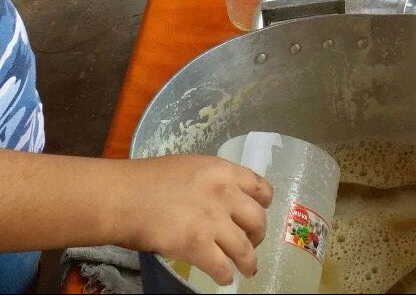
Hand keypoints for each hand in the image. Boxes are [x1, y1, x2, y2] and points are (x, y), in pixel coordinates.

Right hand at [117, 154, 271, 285]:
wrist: (123, 196)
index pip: (260, 188)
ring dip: (248, 262)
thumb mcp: (191, 167)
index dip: (263, 204)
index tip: (260, 212)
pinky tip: (224, 278)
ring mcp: (213, 220)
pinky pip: (222, 266)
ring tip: (247, 269)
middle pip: (258, 219)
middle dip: (258, 235)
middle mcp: (225, 194)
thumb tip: (222, 197)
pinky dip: (225, 275)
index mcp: (223, 171)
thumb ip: (212, 181)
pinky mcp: (197, 245)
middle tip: (251, 243)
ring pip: (244, 248)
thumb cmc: (148, 179)